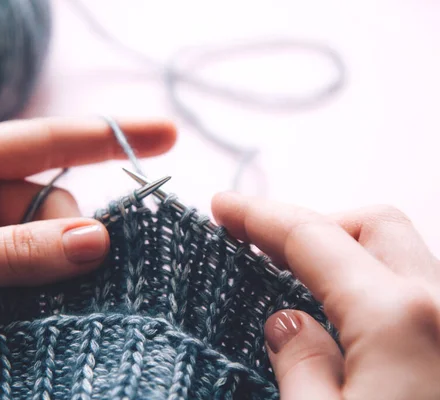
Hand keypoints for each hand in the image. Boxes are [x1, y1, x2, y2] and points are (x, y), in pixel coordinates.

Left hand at [0, 117, 175, 360]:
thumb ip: (10, 253)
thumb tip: (99, 241)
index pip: (45, 141)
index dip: (109, 135)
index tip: (168, 136)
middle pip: (50, 201)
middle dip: (68, 237)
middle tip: (70, 280)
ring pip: (41, 240)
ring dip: (50, 270)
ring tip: (18, 307)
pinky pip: (23, 268)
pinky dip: (36, 288)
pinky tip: (28, 310)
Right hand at [212, 193, 439, 399]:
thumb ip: (300, 364)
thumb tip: (288, 325)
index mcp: (397, 319)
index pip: (314, 238)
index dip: (259, 216)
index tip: (225, 208)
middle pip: (372, 227)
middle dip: (313, 227)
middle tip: (263, 248)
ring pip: (398, 261)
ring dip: (345, 259)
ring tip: (296, 284)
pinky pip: (412, 300)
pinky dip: (370, 293)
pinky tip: (341, 323)